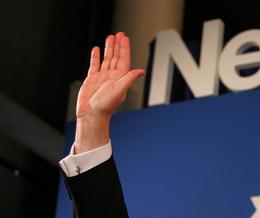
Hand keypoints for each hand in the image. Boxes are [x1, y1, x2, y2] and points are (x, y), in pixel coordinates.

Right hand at [74, 32, 144, 152]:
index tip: (124, 37)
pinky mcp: (92, 79)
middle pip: (116, 56)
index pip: (123, 59)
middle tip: (119, 34)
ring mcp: (102, 77)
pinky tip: (96, 50)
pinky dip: (96, 57)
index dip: (124, 48)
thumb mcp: (120, 90)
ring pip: (106, 59)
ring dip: (108, 48)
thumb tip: (141, 71)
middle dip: (117, 45)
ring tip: (109, 37)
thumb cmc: (105, 105)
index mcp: (120, 77)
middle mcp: (112, 76)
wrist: (92, 114)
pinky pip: (95, 65)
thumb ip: (129, 79)